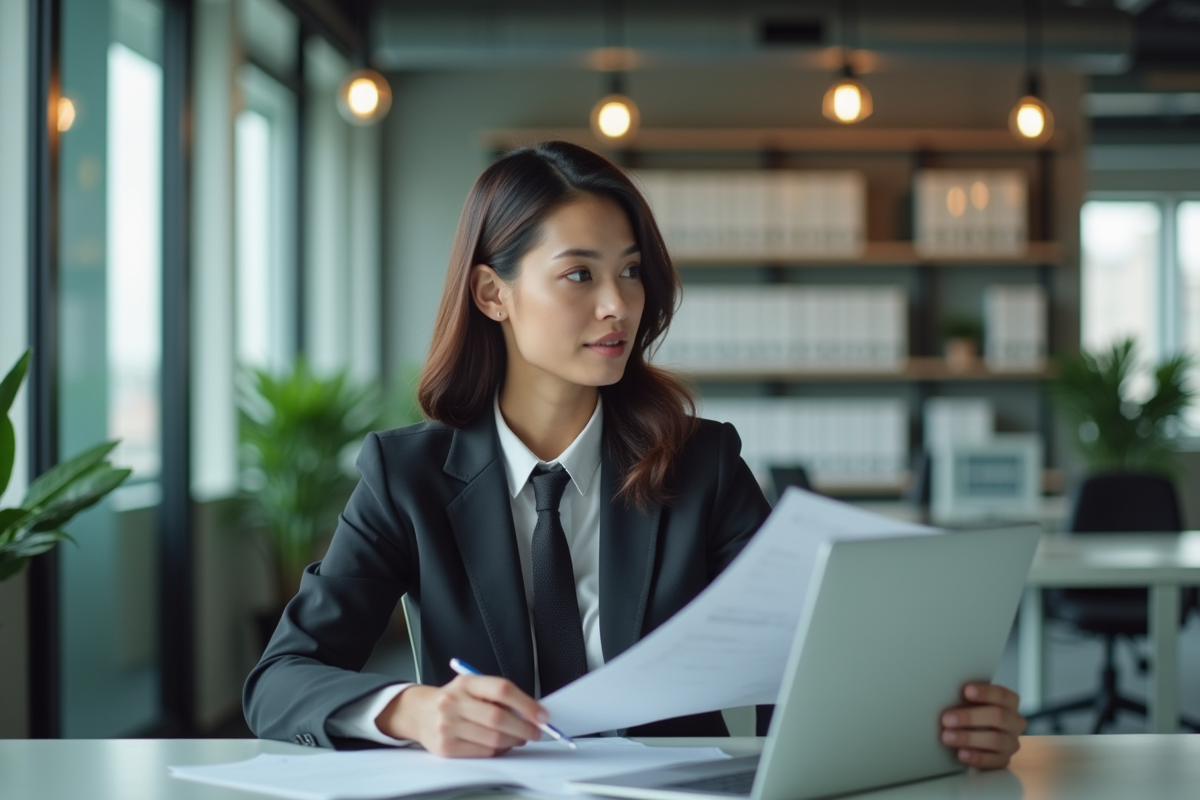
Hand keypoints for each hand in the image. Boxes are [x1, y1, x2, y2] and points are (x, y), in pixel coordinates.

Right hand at [376, 676, 545, 756]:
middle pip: (499, 718)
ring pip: (493, 739)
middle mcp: (453, 702)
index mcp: (466, 682)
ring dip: (513, 741)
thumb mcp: (473, 687)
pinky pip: (482, 752)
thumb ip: (498, 696)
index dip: (526, 703)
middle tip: (535, 731)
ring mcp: (448, 725)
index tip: (542, 715)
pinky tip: (500, 745)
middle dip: (524, 727)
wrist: (420, 713)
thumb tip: (532, 712)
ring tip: (518, 738)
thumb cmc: (455, 699)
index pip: (502, 689)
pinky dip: (498, 750)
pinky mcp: (446, 747)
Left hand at [940, 683, 1025, 769]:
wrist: (976, 742)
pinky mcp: (1005, 760)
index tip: (966, 691)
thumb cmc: (972, 715)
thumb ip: (966, 699)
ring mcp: (1011, 742)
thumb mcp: (970, 704)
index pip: (1002, 695)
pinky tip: (961, 754)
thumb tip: (947, 693)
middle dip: (970, 717)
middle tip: (947, 719)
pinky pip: (993, 761)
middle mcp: (1014, 722)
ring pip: (996, 740)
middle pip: (998, 717)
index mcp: (1009, 702)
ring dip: (969, 738)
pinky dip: (976, 757)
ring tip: (947, 737)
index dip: (985, 692)